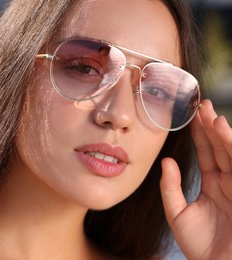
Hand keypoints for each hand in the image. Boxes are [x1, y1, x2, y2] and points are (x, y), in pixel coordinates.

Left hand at [160, 99, 231, 259]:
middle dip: (211, 127)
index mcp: (213, 185)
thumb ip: (171, 188)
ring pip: (231, 153)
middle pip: (219, 148)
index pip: (206, 153)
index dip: (199, 135)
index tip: (191, 115)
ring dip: (223, 134)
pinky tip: (224, 132)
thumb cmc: (201, 246)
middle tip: (201, 104)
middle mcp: (228, 182)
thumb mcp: (178, 214)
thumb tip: (167, 161)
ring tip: (212, 115)